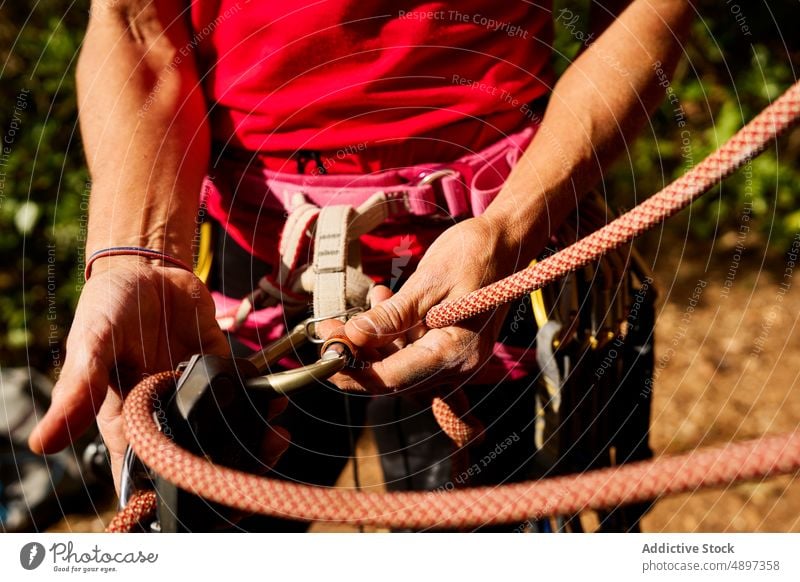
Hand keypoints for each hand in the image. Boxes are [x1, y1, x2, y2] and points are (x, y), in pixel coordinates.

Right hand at [27, 257, 287, 490]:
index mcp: (128, 421)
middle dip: (230, 466)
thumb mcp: (91, 344)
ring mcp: (197, 394)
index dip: (172, 494)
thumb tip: (42, 444)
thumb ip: (78, 390)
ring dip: (254, 437)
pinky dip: (264, 400)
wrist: (148, 268)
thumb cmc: (108, 307)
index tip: (205, 504)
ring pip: (229, 431)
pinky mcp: (222, 369)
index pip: (148, 473)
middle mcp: (166, 414)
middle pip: (199, 458)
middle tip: (257, 461)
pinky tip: (277, 401)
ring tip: (276, 436)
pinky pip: (246, 394)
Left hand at [323, 216, 533, 393]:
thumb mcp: (427, 282)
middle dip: (358, 355)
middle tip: (328, 328)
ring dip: (373, 341)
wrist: (506, 240)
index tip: (325, 354)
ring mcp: (455, 357)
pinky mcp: (449, 345)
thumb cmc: (473, 255)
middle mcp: (458, 365)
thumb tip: (353, 337)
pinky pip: (412, 349)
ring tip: (363, 303)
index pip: (393, 378)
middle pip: (394, 376)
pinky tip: (383, 300)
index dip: (354, 371)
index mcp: (455, 354)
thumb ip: (391, 316)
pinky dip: (392, 332)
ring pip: (399, 363)